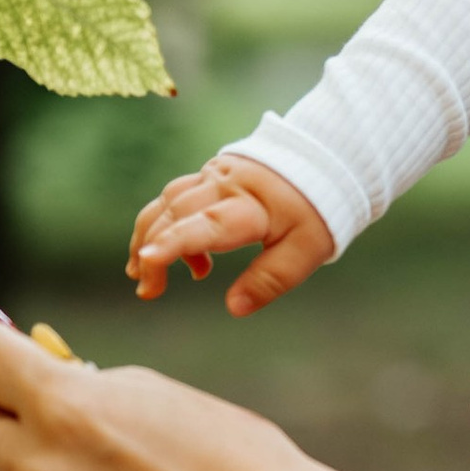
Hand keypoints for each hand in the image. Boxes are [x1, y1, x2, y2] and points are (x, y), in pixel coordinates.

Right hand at [129, 157, 333, 313]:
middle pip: (175, 215)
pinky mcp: (209, 173)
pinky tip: (170, 254)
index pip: (207, 224)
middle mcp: (225, 185)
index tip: (147, 260)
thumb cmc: (315, 211)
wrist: (324, 162)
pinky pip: (173, 196)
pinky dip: (161, 224)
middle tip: (149, 292)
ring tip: (145, 276)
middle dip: (153, 254)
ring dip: (150, 237)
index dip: (175, 243)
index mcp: (251, 206)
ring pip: (167, 203)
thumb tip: (234, 308)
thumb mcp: (307, 250)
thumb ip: (270, 280)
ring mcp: (214, 175)